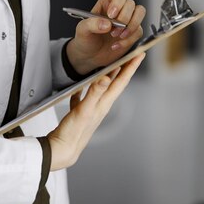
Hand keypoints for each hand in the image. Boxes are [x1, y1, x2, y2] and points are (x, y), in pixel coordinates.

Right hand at [48, 53, 144, 169]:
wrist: (64, 150)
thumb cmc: (74, 132)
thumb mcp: (85, 110)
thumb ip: (94, 93)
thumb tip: (107, 77)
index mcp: (104, 103)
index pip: (121, 81)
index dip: (131, 67)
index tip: (140, 53)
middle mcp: (101, 105)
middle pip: (116, 83)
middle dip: (125, 68)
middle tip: (132, 54)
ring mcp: (91, 109)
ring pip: (103, 88)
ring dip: (109, 76)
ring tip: (113, 64)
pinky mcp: (80, 112)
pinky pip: (85, 96)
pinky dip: (86, 88)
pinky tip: (81, 85)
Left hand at [66, 0, 145, 74]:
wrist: (90, 56)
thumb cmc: (85, 39)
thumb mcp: (82, 30)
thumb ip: (91, 24)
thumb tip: (107, 24)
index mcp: (107, 2)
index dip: (119, 0)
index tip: (111, 15)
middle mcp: (119, 8)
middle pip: (131, 3)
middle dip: (124, 18)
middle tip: (113, 30)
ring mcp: (128, 19)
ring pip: (140, 13)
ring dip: (131, 26)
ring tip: (116, 36)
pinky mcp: (133, 32)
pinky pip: (139, 31)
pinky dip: (128, 40)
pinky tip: (116, 45)